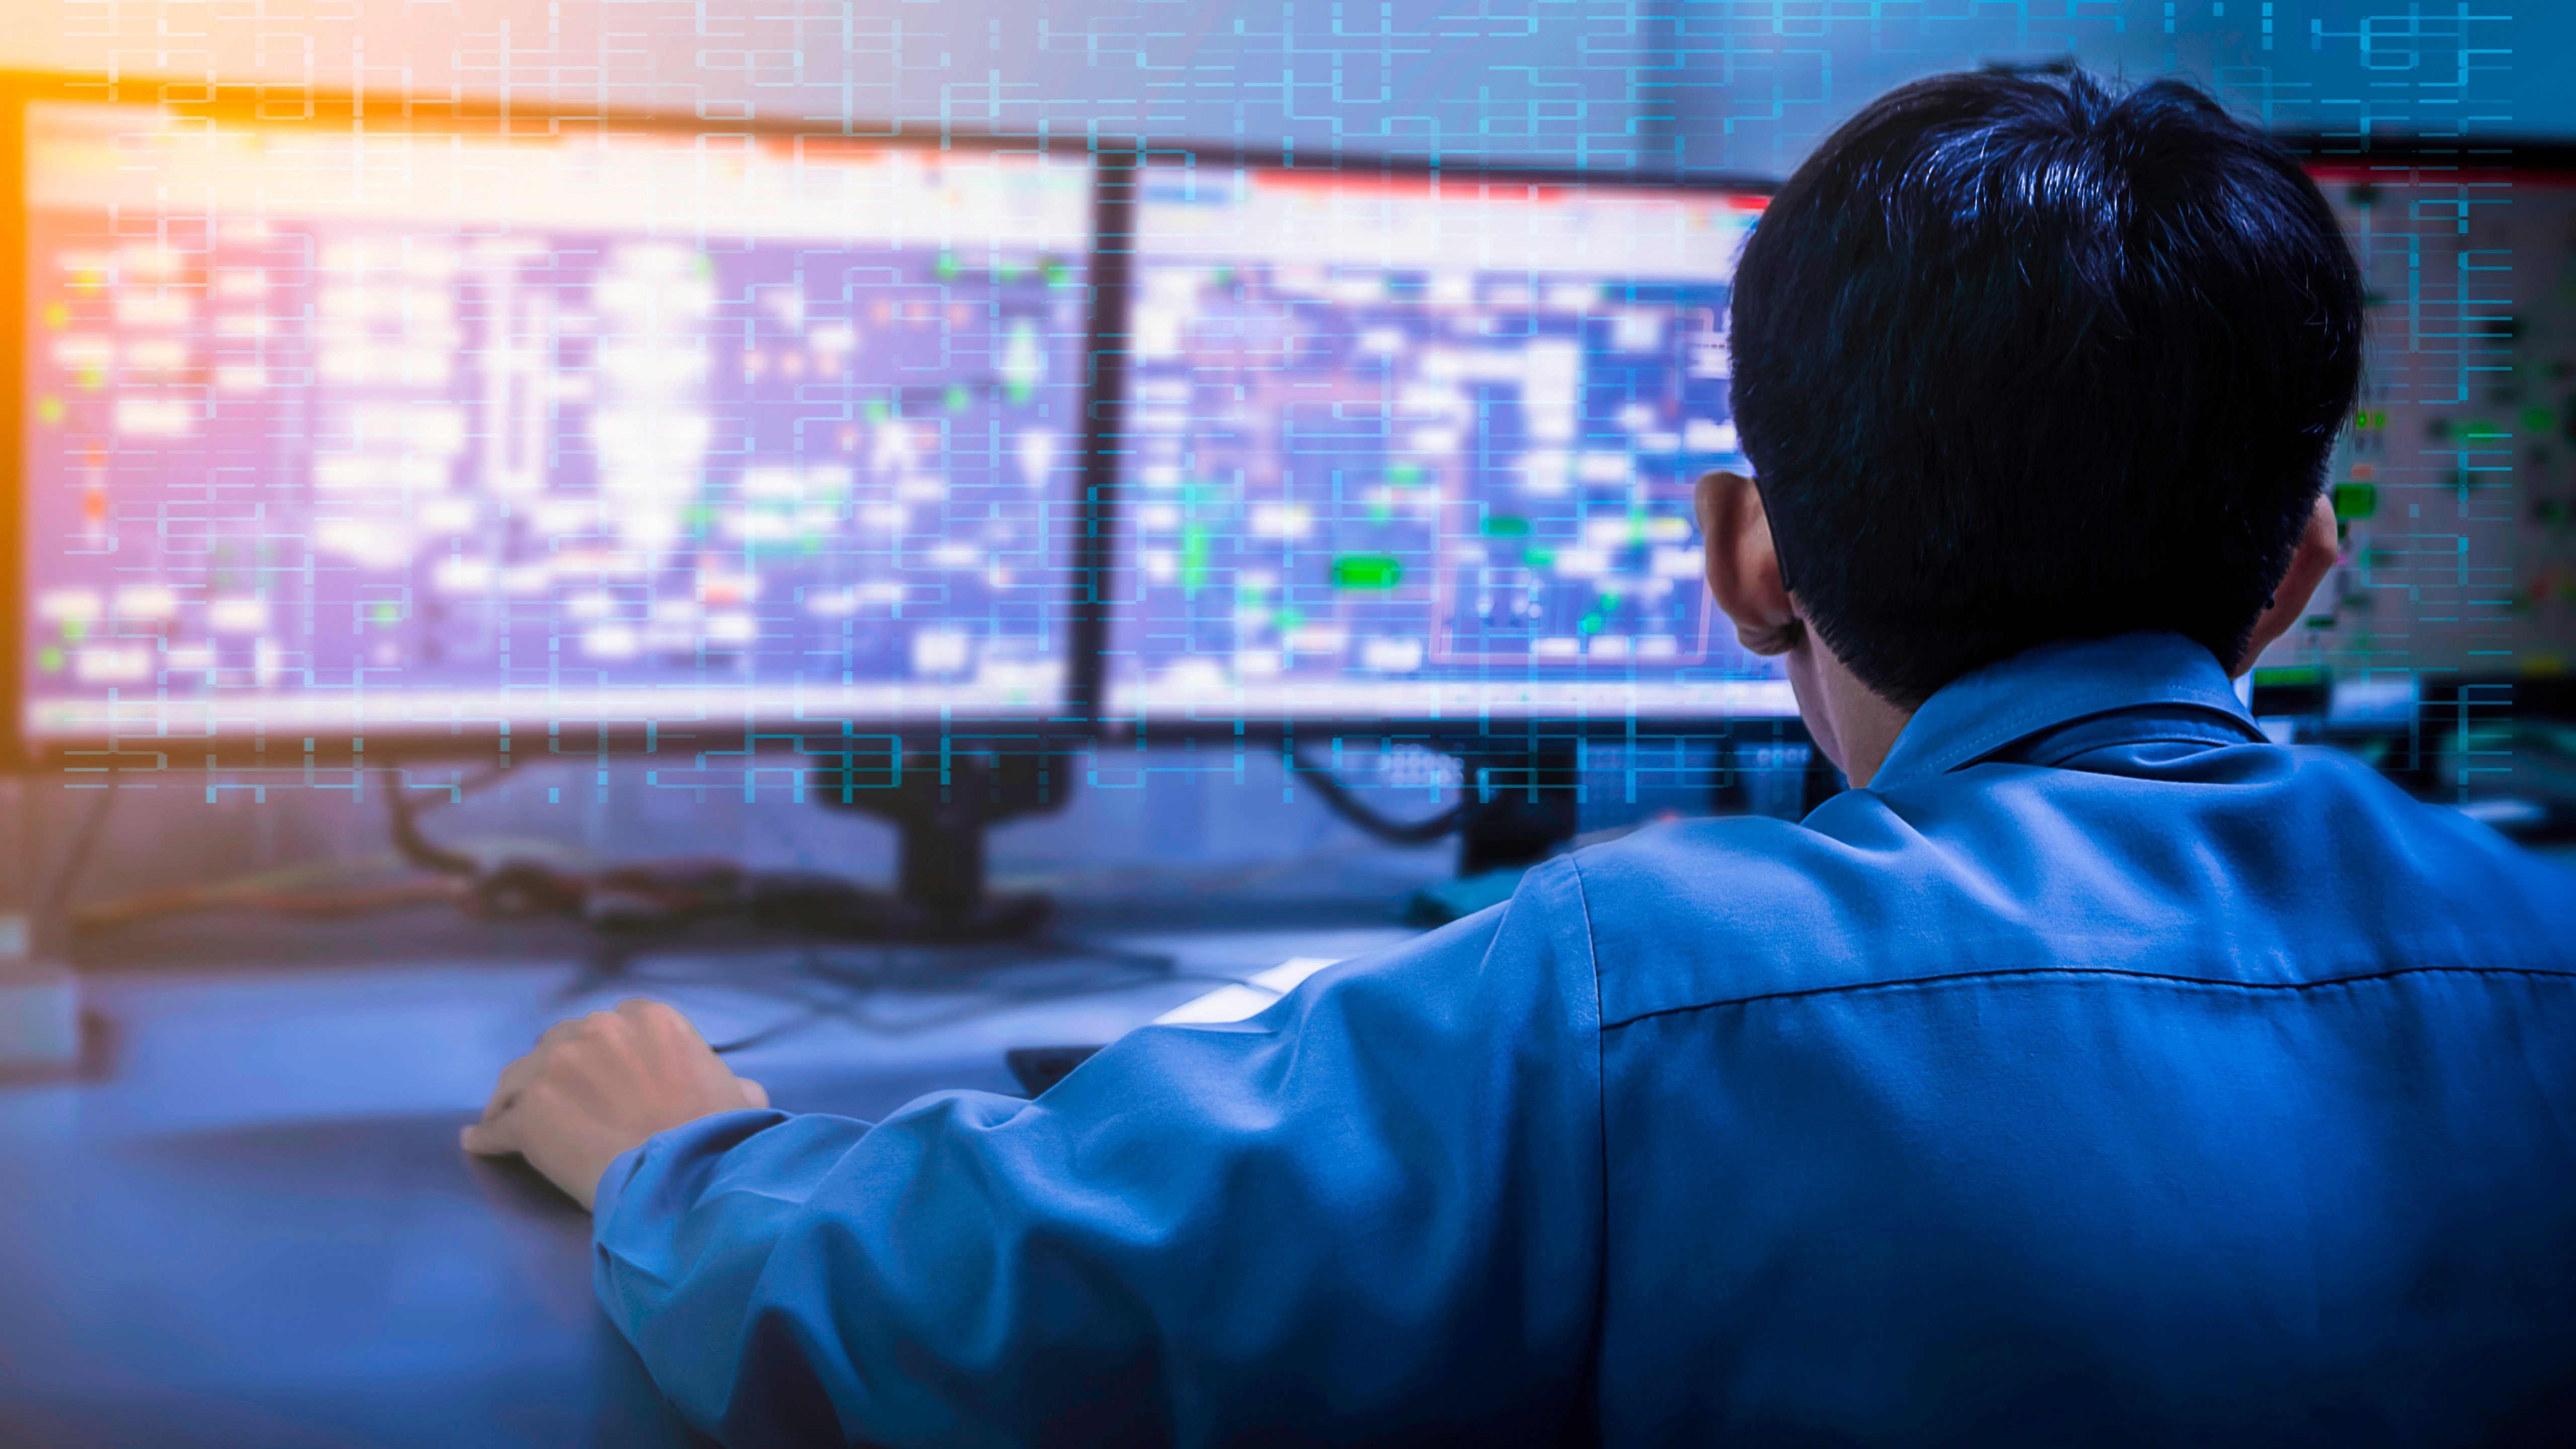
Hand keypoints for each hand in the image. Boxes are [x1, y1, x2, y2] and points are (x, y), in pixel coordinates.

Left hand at [463, 998, 768, 1210]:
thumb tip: (737, 1090)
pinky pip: (498, 1126)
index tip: (600, 1078)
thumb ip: (728, 1082)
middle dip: (558, 1069)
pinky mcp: (530, 1112)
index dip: (603, 1053)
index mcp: (652, 1019)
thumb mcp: (740, 1098)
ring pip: (519, 1077)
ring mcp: (559, 1067)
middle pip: (559, 1042)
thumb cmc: (718, 1141)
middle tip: (561, 1102)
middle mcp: (601, 1029)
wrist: (684, 1181)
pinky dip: (488, 1136)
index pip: (613, 1024)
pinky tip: (478, 1144)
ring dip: (515, 1097)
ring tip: (506, 1118)